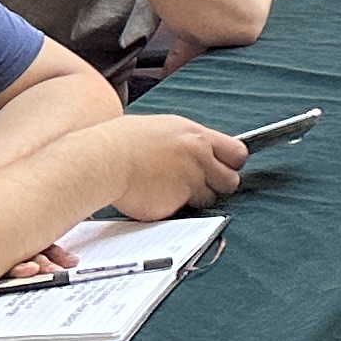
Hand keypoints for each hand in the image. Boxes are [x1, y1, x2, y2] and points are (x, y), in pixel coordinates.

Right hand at [109, 111, 246, 218]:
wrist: (102, 160)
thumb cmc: (123, 141)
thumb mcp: (164, 129)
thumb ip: (187, 142)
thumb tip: (200, 150)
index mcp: (197, 137)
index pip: (238, 153)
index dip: (232, 163)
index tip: (225, 167)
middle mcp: (199, 160)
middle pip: (230, 181)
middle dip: (219, 185)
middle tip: (199, 183)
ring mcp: (188, 185)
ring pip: (208, 199)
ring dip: (195, 198)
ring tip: (169, 188)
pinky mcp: (175, 205)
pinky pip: (183, 211)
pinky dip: (173, 208)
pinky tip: (155, 196)